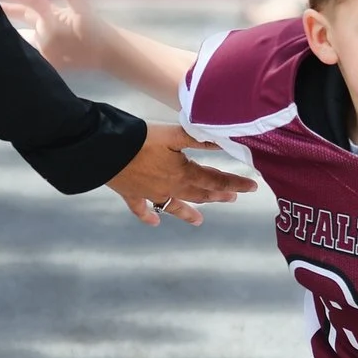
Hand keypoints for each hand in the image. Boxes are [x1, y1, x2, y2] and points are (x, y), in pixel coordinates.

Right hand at [4, 0, 110, 71]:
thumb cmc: (96, 28)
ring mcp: (46, 43)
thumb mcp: (84, 12)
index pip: (32, 3)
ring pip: (24, 39)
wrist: (106, 51)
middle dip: (7, 13)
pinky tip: (9, 61)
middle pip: (23, 17)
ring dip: (11, 38)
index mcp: (52, 14)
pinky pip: (32, 59)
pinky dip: (22, 60)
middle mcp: (46, 27)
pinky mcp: (49, 59)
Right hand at [105, 122, 253, 225]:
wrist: (104, 152)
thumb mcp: (173, 134)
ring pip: (174, 205)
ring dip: (188, 212)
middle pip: (199, 194)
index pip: (216, 180)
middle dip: (218, 195)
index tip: (253, 187)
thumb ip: (199, 138)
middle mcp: (171, 188)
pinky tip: (155, 223)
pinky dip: (149, 217)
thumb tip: (223, 140)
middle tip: (233, 198)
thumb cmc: (141, 140)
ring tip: (200, 221)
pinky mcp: (131, 194)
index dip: (236, 183)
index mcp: (184, 173)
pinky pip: (142, 209)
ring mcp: (150, 194)